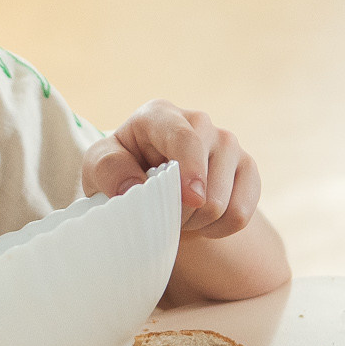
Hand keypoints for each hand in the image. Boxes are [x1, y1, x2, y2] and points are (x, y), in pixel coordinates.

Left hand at [82, 100, 258, 238]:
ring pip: (225, 203)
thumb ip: (109, 170)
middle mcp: (200, 123)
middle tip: (158, 213)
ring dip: (197, 223)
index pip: (185, 138)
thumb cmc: (119, 168)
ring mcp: (228, 144)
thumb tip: (134, 186)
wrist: (146, 178)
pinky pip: (242, 214)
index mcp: (161, 115)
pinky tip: (200, 222)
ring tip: (176, 215)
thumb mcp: (97, 166)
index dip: (191, 169)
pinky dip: (218, 229)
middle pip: (208, 180)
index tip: (191, 199)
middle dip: (181, 210)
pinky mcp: (247, 169)